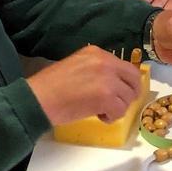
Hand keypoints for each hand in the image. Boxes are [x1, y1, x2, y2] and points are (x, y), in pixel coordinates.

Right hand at [26, 45, 144, 125]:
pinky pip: (120, 110)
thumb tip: (112, 81)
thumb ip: (96, 69)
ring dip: (117, 107)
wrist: (38, 99)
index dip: (126, 81)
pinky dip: (112, 117)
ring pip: (127, 97)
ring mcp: (108, 79)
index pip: (124, 66)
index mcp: (97, 53)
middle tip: (119, 104)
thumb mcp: (76, 66)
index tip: (121, 91)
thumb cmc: (51, 87)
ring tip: (101, 111)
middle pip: (133, 78)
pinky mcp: (106, 97)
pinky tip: (99, 116)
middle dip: (130, 93)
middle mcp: (105, 62)